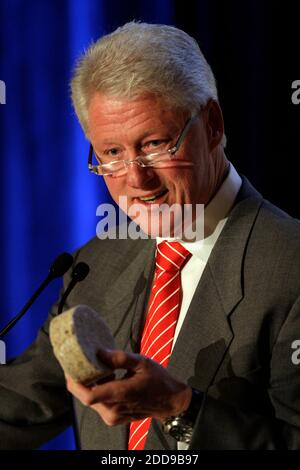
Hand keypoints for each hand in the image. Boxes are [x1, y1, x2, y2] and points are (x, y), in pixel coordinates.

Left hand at [66, 349, 191, 425]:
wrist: (171, 401)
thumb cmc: (158, 380)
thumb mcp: (142, 362)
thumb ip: (120, 358)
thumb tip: (99, 352)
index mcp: (121, 394)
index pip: (88, 394)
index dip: (75, 382)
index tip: (70, 366)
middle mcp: (114, 409)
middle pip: (85, 397)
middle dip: (78, 381)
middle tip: (77, 363)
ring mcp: (114, 416)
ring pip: (91, 401)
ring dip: (88, 385)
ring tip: (92, 367)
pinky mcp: (115, 418)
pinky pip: (99, 404)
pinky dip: (97, 391)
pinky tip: (104, 378)